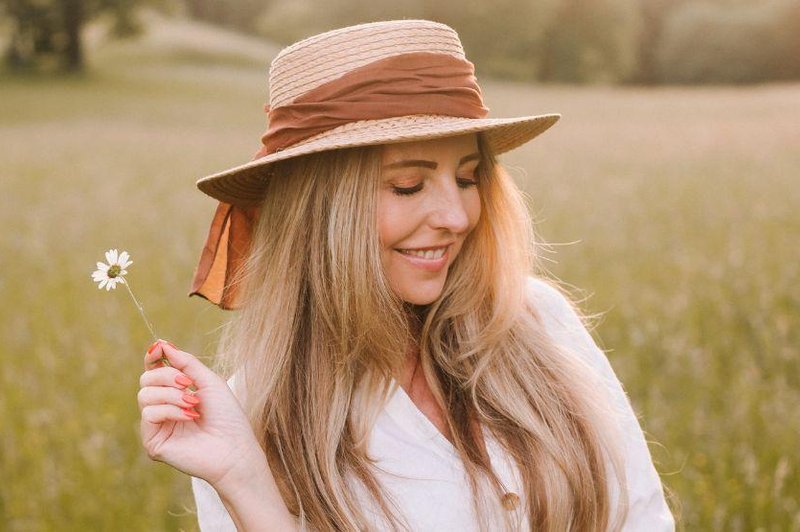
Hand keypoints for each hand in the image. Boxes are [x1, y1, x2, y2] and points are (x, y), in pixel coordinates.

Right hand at [137, 340, 262, 487]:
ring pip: (145, 395)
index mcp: (175, 394)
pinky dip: (170, 411)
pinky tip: (190, 417)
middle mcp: (163, 409)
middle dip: (167, 376)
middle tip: (189, 384)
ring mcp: (157, 426)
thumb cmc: (227, 416)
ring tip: (193, 404)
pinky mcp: (153, 442)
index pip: (153, 371)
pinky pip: (149, 414)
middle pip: (146, 379)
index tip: (159, 348)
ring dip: (172, 395)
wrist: (235, 448)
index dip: (153, 357)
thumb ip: (186, 362)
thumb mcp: (208, 381)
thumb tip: (162, 344)